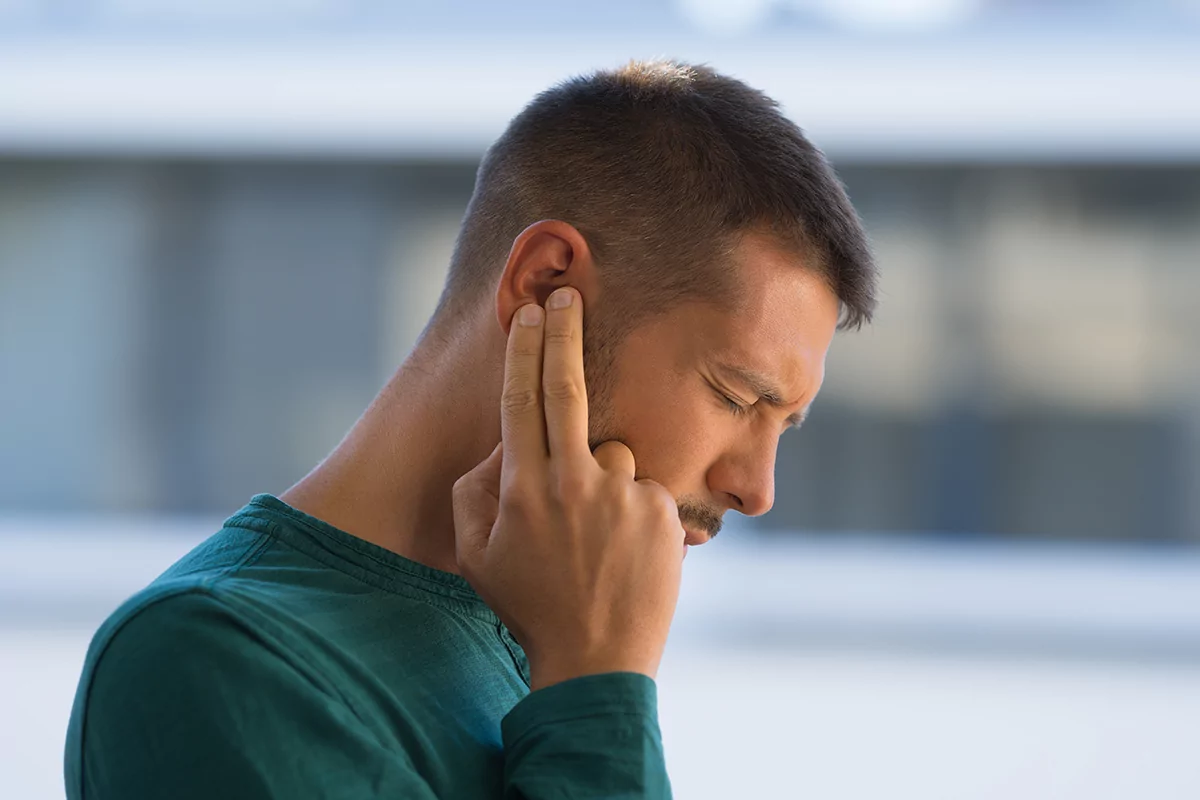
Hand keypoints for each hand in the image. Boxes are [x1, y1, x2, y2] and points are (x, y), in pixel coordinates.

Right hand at [452, 287, 685, 690]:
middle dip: (565, 333)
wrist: (596, 658)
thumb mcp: (476, 553)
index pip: (521, 399)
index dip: (524, 350)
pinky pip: (642, 488)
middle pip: (568, 388)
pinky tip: (623, 552)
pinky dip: (632, 508)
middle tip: (568, 294)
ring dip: (602, 478)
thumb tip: (503, 445)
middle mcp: (573, 480)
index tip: (530, 314)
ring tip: (597, 539)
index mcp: (523, 488)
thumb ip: (475, 490)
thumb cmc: (528, 604)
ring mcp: (621, 494)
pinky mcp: (660, 511)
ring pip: (612, 453)